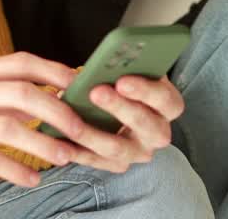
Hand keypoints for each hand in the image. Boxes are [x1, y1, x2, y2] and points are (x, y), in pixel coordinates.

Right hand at [0, 52, 90, 188]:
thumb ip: (2, 93)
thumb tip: (48, 95)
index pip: (20, 62)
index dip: (55, 72)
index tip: (81, 84)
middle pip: (21, 93)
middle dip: (57, 111)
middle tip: (80, 128)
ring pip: (9, 127)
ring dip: (43, 144)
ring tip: (64, 157)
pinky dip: (16, 171)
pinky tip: (32, 178)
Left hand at [70, 75, 185, 173]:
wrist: (117, 104)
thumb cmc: (123, 79)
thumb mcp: (130, 68)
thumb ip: (123, 66)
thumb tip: (103, 63)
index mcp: (168, 105)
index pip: (167, 100)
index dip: (145, 91)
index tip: (122, 80)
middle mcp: (158, 132)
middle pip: (145, 125)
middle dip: (119, 108)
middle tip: (96, 92)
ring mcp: (138, 152)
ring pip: (118, 148)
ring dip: (92, 132)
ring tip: (70, 118)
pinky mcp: (117, 164)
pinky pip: (96, 161)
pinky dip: (76, 151)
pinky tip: (59, 140)